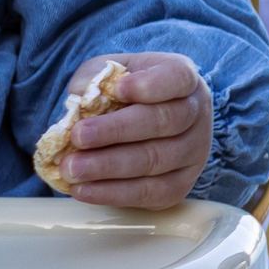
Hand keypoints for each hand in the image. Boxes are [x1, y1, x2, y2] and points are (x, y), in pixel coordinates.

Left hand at [55, 52, 212, 208]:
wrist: (143, 125)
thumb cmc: (126, 95)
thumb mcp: (110, 75)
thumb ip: (94, 80)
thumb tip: (78, 103)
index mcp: (183, 78)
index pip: (177, 78)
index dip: (151, 84)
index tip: (118, 88)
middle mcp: (196, 113)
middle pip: (164, 121)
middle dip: (117, 130)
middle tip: (78, 136)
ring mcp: (193, 152)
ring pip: (155, 161)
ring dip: (109, 166)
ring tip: (72, 169)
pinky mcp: (181, 184)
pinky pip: (149, 193)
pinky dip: (113, 193)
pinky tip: (84, 189)